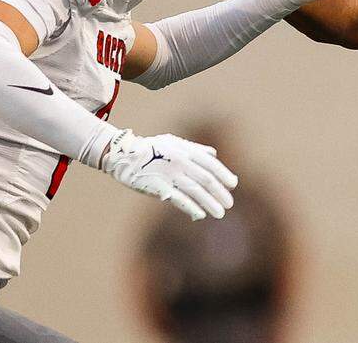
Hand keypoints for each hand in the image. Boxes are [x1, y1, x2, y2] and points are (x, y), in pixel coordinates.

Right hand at [102, 131, 237, 220]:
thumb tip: (214, 154)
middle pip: (206, 179)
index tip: (233, 185)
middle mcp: (180, 161)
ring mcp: (169, 174)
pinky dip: (191, 207)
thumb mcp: (174, 142)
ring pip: (195, 190)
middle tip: (229, 204)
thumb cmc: (151, 148)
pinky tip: (200, 215)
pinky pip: (178, 199)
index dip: (224, 174)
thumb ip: (195, 148)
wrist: (124, 154)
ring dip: (209, 203)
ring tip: (220, 213)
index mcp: (186, 150)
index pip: (210, 164)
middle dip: (219, 192)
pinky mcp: (158, 186)